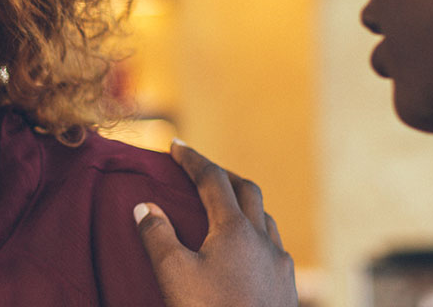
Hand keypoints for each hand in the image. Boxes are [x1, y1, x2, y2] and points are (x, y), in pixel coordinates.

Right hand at [134, 141, 297, 306]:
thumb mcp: (174, 275)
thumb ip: (158, 236)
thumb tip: (145, 207)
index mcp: (235, 229)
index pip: (212, 180)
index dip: (192, 159)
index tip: (175, 145)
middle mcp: (264, 239)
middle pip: (246, 190)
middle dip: (222, 175)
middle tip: (200, 172)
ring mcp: (280, 263)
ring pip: (265, 218)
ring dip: (244, 204)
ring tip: (224, 209)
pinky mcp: (287, 286)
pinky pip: (274, 245)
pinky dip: (257, 233)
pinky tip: (247, 252)